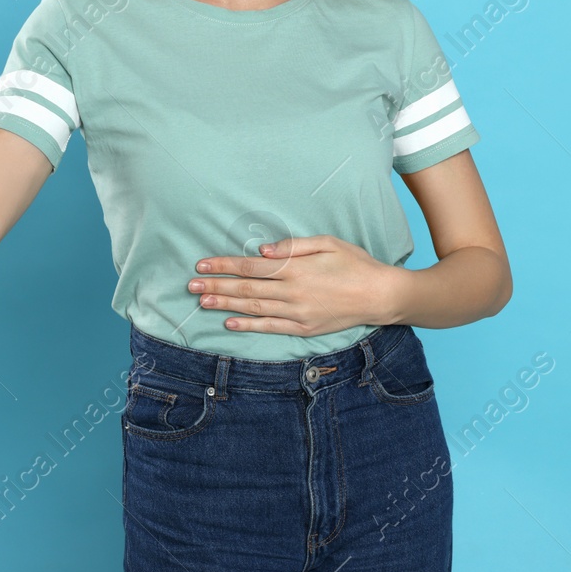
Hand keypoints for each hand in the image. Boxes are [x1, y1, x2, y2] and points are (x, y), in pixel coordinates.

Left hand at [188, 235, 397, 336]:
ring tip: (202, 302)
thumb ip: (294, 246)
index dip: (224, 265)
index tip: (202, 264)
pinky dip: (249, 326)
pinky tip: (230, 322)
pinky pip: (270, 327)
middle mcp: (293, 292)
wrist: (380, 296)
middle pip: (247, 288)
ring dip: (226, 305)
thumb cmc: (356, 263)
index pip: (251, 266)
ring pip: (254, 308)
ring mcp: (297, 313)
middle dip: (217, 286)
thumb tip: (262, 249)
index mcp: (297, 268)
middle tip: (191, 285)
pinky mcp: (304, 328)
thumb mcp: (328, 243)